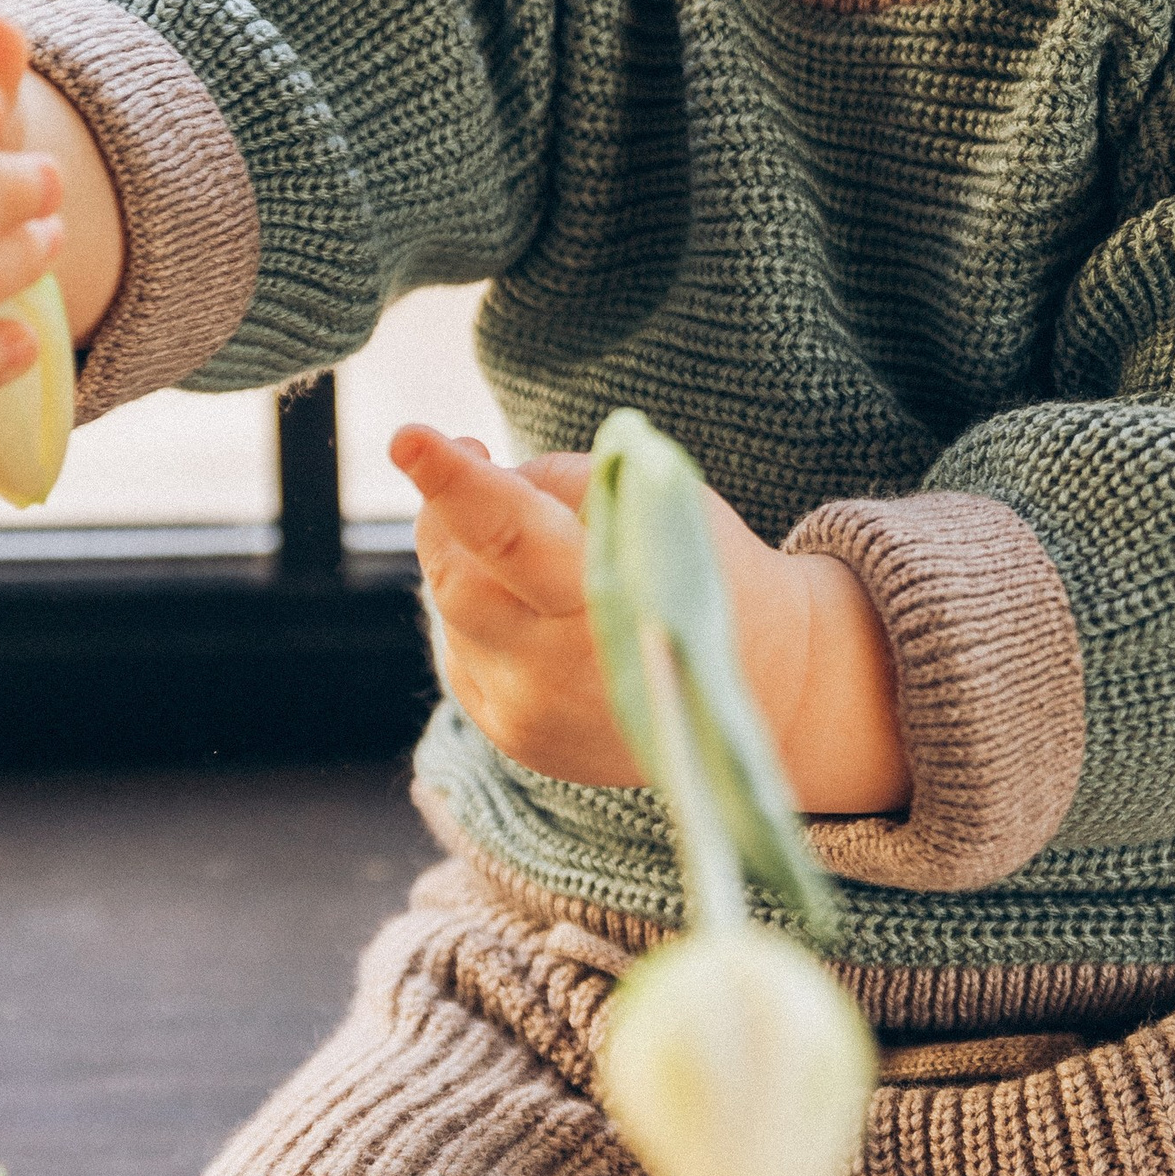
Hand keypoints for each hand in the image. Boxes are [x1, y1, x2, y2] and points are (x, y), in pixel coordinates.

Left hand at [393, 422, 907, 814]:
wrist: (767, 690)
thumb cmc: (707, 568)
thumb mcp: (656, 500)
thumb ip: (555, 482)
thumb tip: (462, 472)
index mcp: (611, 595)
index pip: (511, 534)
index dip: (454, 484)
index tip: (406, 437)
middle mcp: (562, 670)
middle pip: (457, 578)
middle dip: (448, 514)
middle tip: (473, 460)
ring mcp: (532, 714)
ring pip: (451, 612)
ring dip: (470, 561)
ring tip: (536, 550)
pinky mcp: (515, 738)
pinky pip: (462, 652)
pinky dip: (481, 612)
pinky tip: (534, 605)